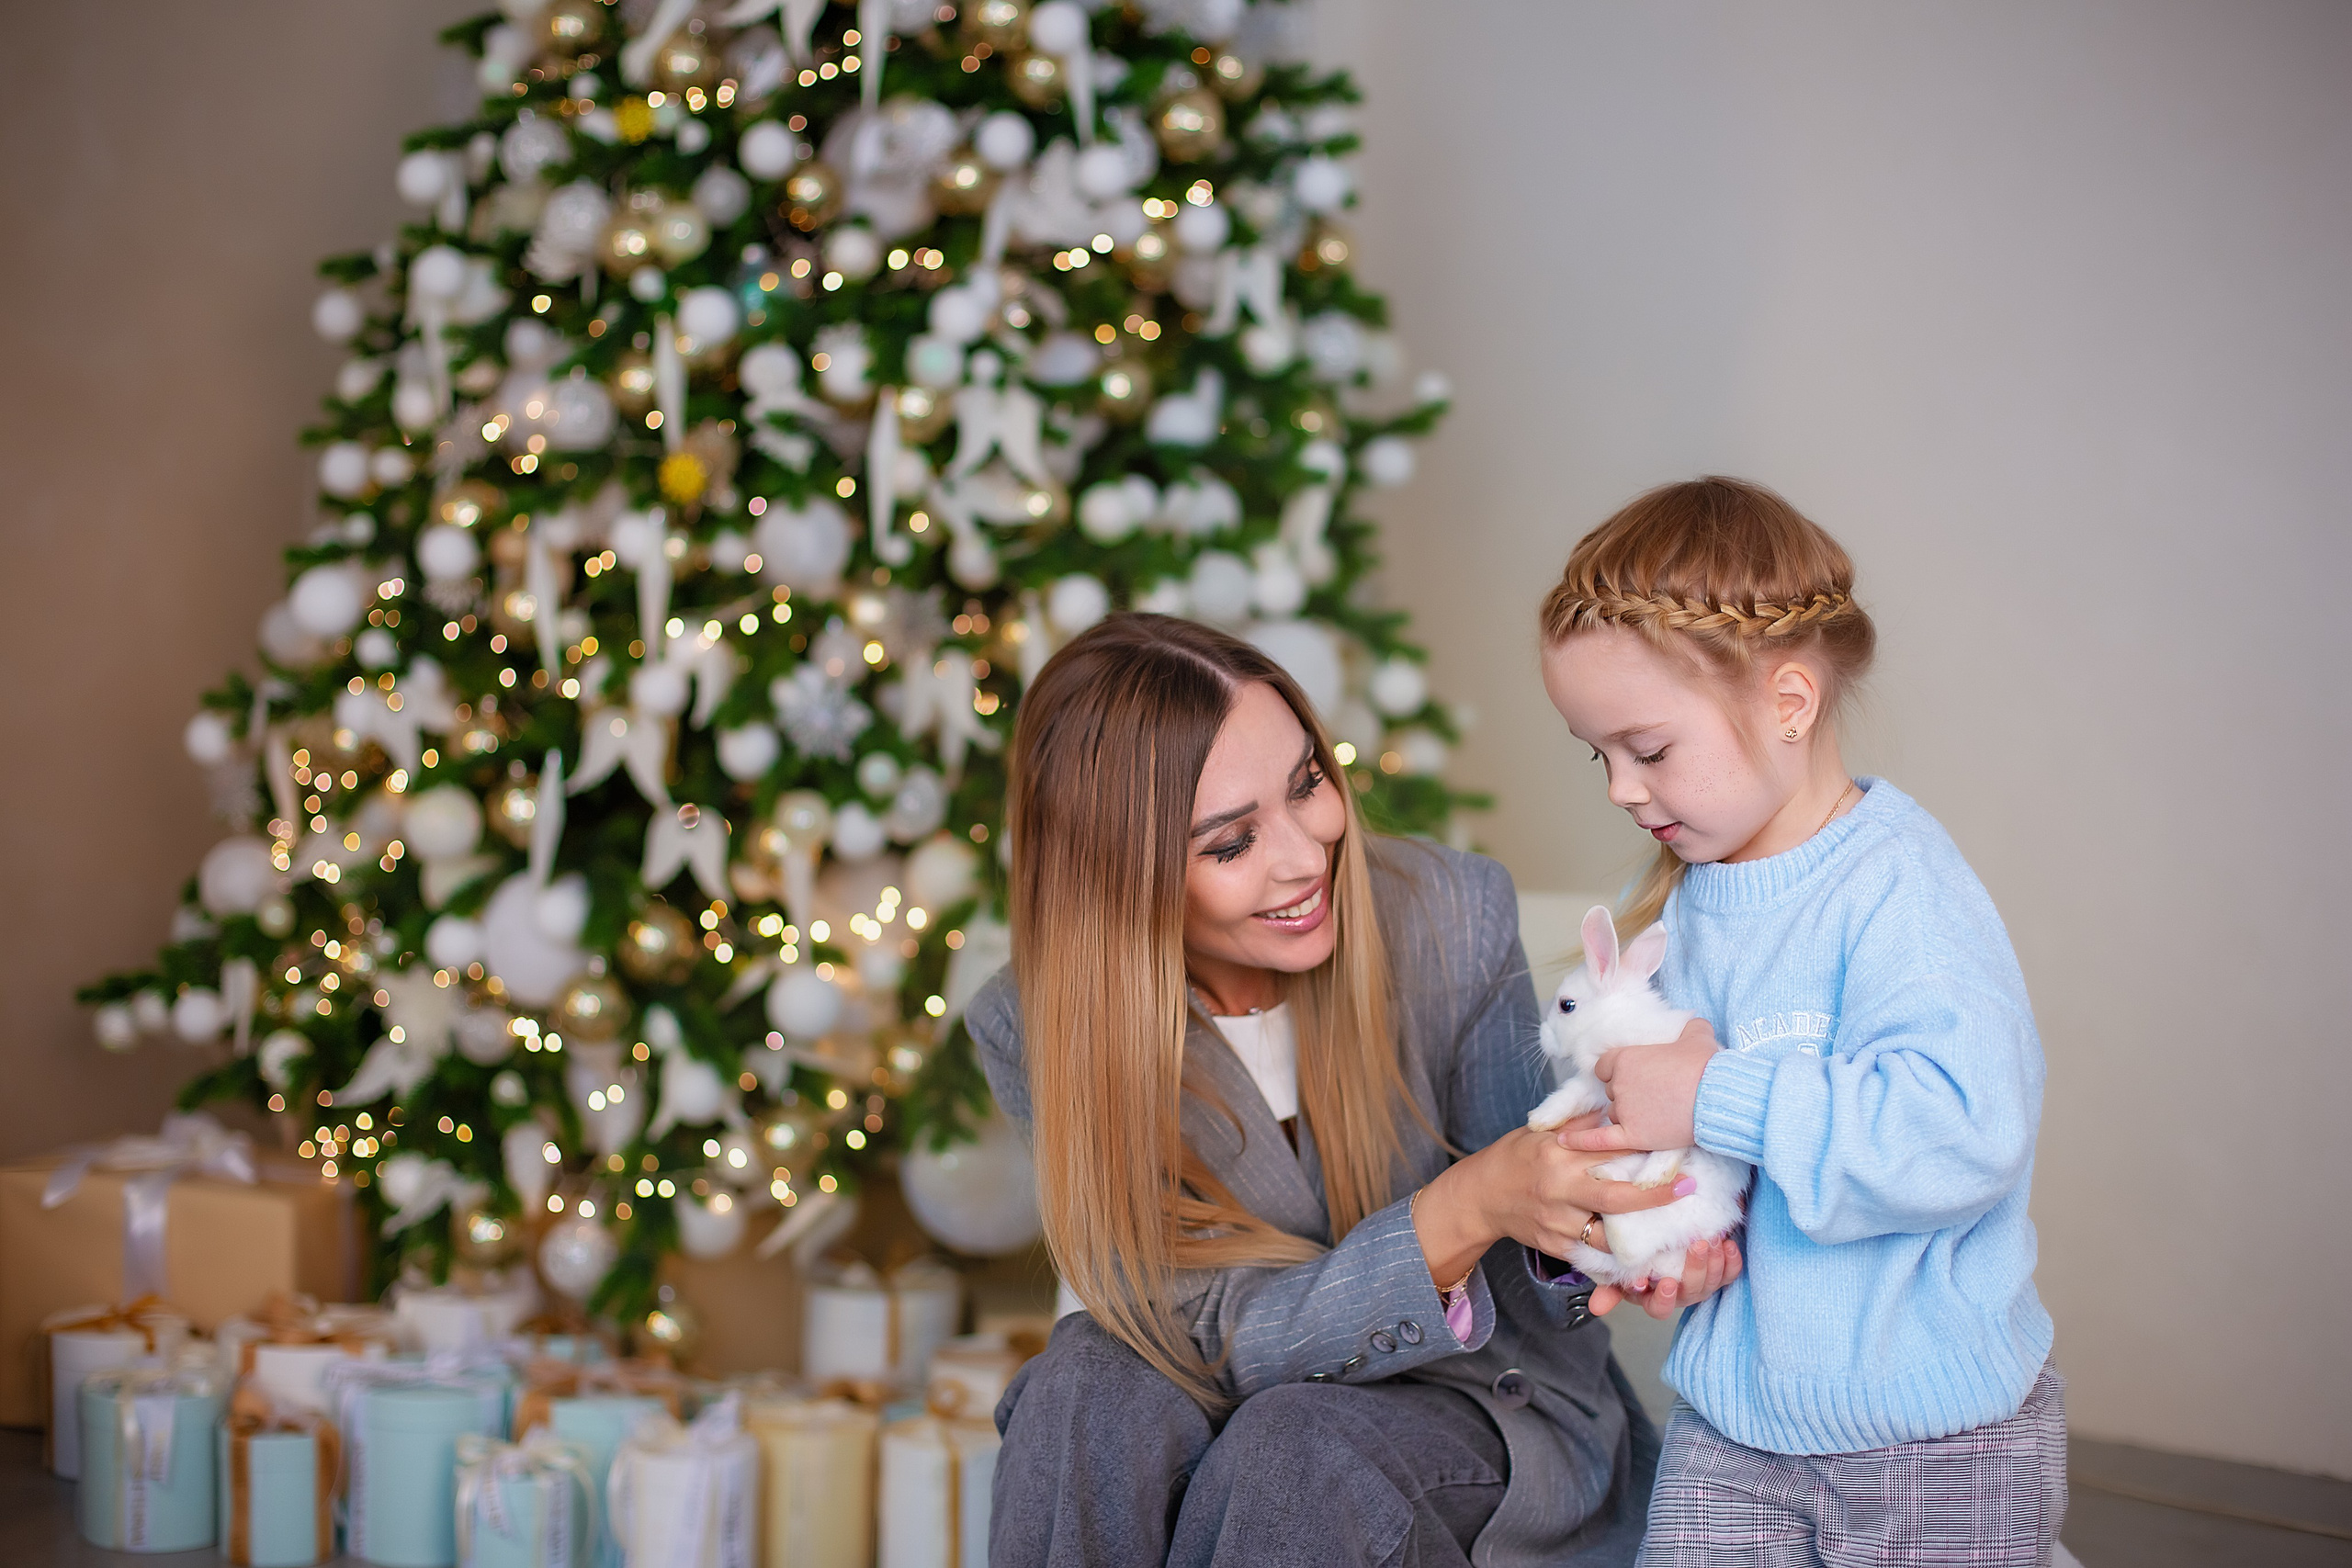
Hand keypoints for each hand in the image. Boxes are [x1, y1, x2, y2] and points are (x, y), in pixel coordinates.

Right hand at [1412, 1111, 1687, 1285]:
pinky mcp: (1555, 1246)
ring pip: (1608, 1236)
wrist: (1481, 1196)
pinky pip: (1593, 1255)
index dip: (1643, 1148)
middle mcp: (1559, 1189)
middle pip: (1616, 1197)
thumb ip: (1580, 1124)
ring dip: (1641, 1234)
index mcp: (1558, 1154)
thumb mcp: (1543, 1132)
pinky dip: (1618, 1256)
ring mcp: (1557, 1222)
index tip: (1675, 1145)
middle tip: (1688, 1187)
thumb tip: (1618, 1107)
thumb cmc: (1516, 1157)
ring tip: (1672, 1229)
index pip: (1607, 1150)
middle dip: (1655, 1195)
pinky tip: (1643, 1254)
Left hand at [1558, 1017, 1718, 1154]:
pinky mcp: (1634, 1135)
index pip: (1606, 1066)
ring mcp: (1625, 1110)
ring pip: (1615, 1114)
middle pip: (1612, 1091)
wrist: (1718, 1097)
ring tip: (1657, 1115)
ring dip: (1629, 1115)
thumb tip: (1692, 1025)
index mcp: (1626, 1058)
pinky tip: (1564, 1141)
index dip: (1619, 1071)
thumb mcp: (1697, 1035)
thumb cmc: (1707, 1065)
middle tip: (1656, 1096)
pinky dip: (1581, 1141)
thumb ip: (1688, 1028)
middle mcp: (1619, 1084)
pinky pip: (1599, 1139)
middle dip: (1628, 1093)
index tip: (1636, 1075)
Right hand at [1589, 1235, 1743, 1318]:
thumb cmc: (1637, 1249)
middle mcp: (1678, 1293)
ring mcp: (1699, 1284)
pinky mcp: (1719, 1272)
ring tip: (1713, 1239)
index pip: (1659, 1308)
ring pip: (1711, 1282)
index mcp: (1653, 1296)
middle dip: (1695, 1269)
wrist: (1662, 1229)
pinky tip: (1729, 1244)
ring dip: (1714, 1262)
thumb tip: (1596, 1308)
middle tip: (1697, 1245)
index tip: (1664, 1281)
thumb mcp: (1617, 1267)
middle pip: (1690, 1292)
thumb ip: (1608, 1286)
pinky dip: (1731, 1260)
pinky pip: (1729, 1272)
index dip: (1663, 1298)